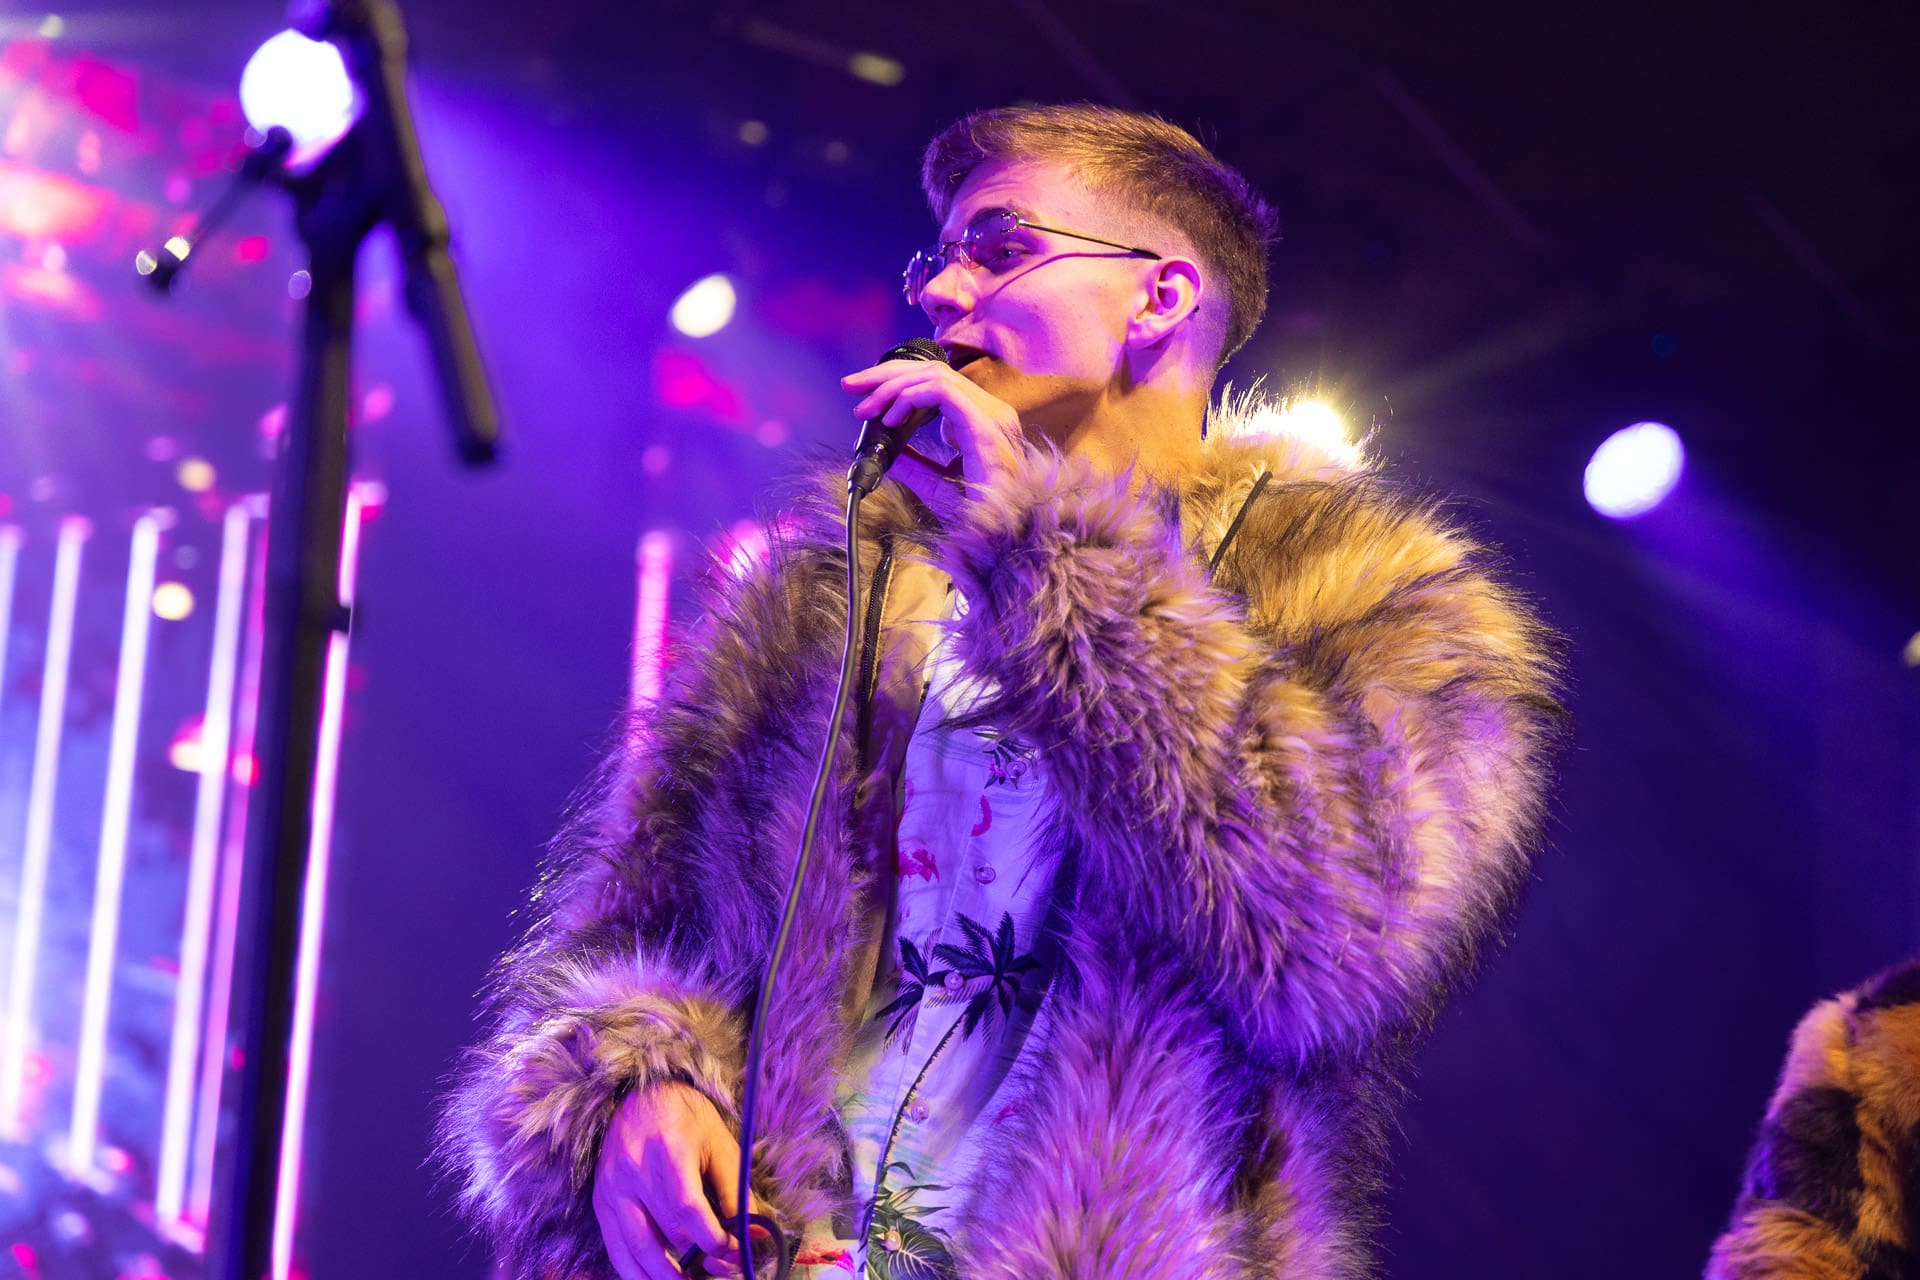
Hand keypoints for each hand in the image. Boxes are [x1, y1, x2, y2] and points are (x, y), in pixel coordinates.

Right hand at [593, 1081, 748, 1278]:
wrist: (643, 1095)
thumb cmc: (688, 1119)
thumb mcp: (721, 1146)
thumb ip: (736, 1192)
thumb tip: (755, 1235)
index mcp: (668, 1149)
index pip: (688, 1208)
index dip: (713, 1239)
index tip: (733, 1252)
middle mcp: (634, 1170)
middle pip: (667, 1231)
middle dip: (697, 1259)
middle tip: (720, 1269)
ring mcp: (612, 1187)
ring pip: (637, 1247)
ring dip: (663, 1277)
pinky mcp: (601, 1200)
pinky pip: (615, 1247)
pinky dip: (633, 1272)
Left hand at [841, 357, 1023, 523]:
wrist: (1001, 541)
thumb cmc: (980, 519)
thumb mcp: (937, 487)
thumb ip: (914, 466)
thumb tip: (886, 452)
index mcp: (981, 423)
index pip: (938, 383)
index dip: (898, 382)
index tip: (864, 398)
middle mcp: (990, 413)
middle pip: (934, 370)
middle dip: (887, 375)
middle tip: (852, 387)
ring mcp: (991, 416)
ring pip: (936, 375)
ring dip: (893, 387)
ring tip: (868, 410)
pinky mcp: (985, 425)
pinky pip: (942, 391)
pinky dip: (910, 398)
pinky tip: (892, 418)